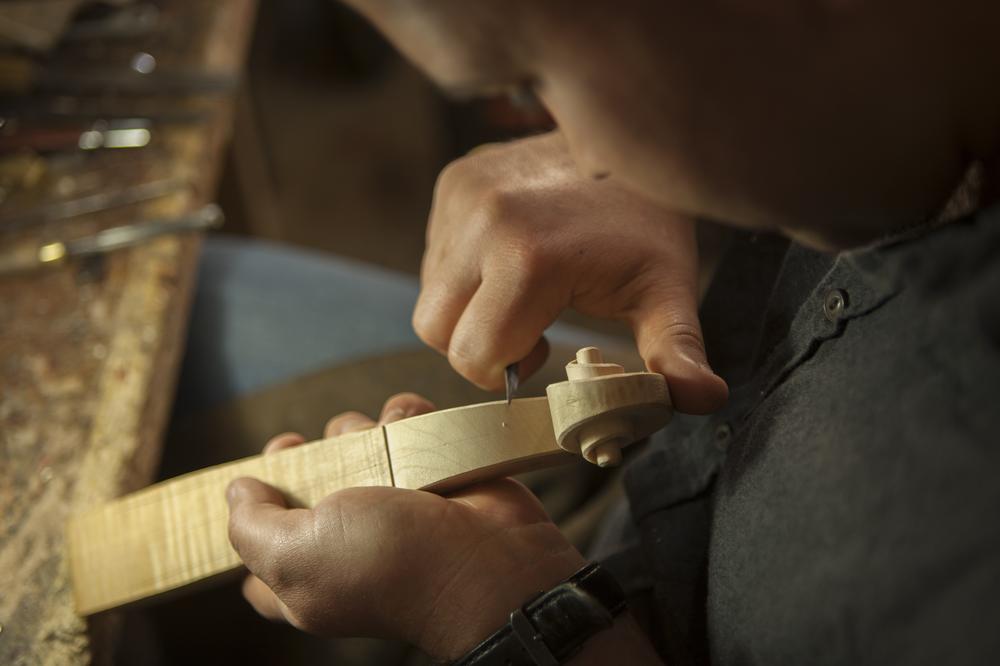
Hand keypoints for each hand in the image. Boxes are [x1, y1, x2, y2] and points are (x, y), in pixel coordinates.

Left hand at [227, 393, 585, 660]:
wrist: (487, 558)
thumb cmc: (391, 565)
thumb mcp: (295, 554)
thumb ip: (251, 525)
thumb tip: (238, 491)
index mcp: (307, 573)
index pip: (260, 546)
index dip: (251, 509)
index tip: (257, 477)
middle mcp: (346, 537)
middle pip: (307, 479)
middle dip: (307, 454)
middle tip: (309, 448)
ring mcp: (391, 501)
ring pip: (354, 443)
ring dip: (359, 431)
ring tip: (378, 446)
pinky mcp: (429, 471)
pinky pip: (403, 425)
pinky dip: (405, 418)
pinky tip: (409, 431)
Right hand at [416, 130, 726, 412]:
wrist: (629, 139)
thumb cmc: (647, 223)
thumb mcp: (666, 291)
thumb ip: (675, 351)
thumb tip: (706, 398)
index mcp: (528, 258)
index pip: (474, 354)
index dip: (506, 369)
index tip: (544, 350)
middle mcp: (481, 222)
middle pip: (436, 330)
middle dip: (478, 346)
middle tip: (529, 328)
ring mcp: (461, 196)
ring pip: (431, 294)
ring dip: (468, 310)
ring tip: (521, 293)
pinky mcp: (453, 182)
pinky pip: (435, 257)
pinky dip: (462, 275)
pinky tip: (507, 262)